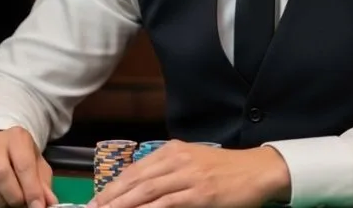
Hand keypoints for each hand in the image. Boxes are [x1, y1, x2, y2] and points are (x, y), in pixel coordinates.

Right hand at [0, 127, 57, 207]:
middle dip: (14, 197)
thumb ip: (43, 183)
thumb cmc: (21, 156)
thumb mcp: (37, 163)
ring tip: (9, 203)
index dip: (31, 189)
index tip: (37, 206)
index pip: (23, 165)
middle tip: (22, 205)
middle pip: (0, 175)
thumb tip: (48, 202)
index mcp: (16, 137)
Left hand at [89, 140, 290, 207]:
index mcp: (173, 151)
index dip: (113, 186)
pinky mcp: (200, 193)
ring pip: (147, 191)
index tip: (96, 201)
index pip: (135, 170)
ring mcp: (188, 176)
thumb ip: (169, 172)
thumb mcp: (193, 162)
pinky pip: (167, 203)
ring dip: (122, 205)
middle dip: (110, 198)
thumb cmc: (225, 170)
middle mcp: (177, 159)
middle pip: (136, 180)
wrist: (257, 170)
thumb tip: (142, 190)